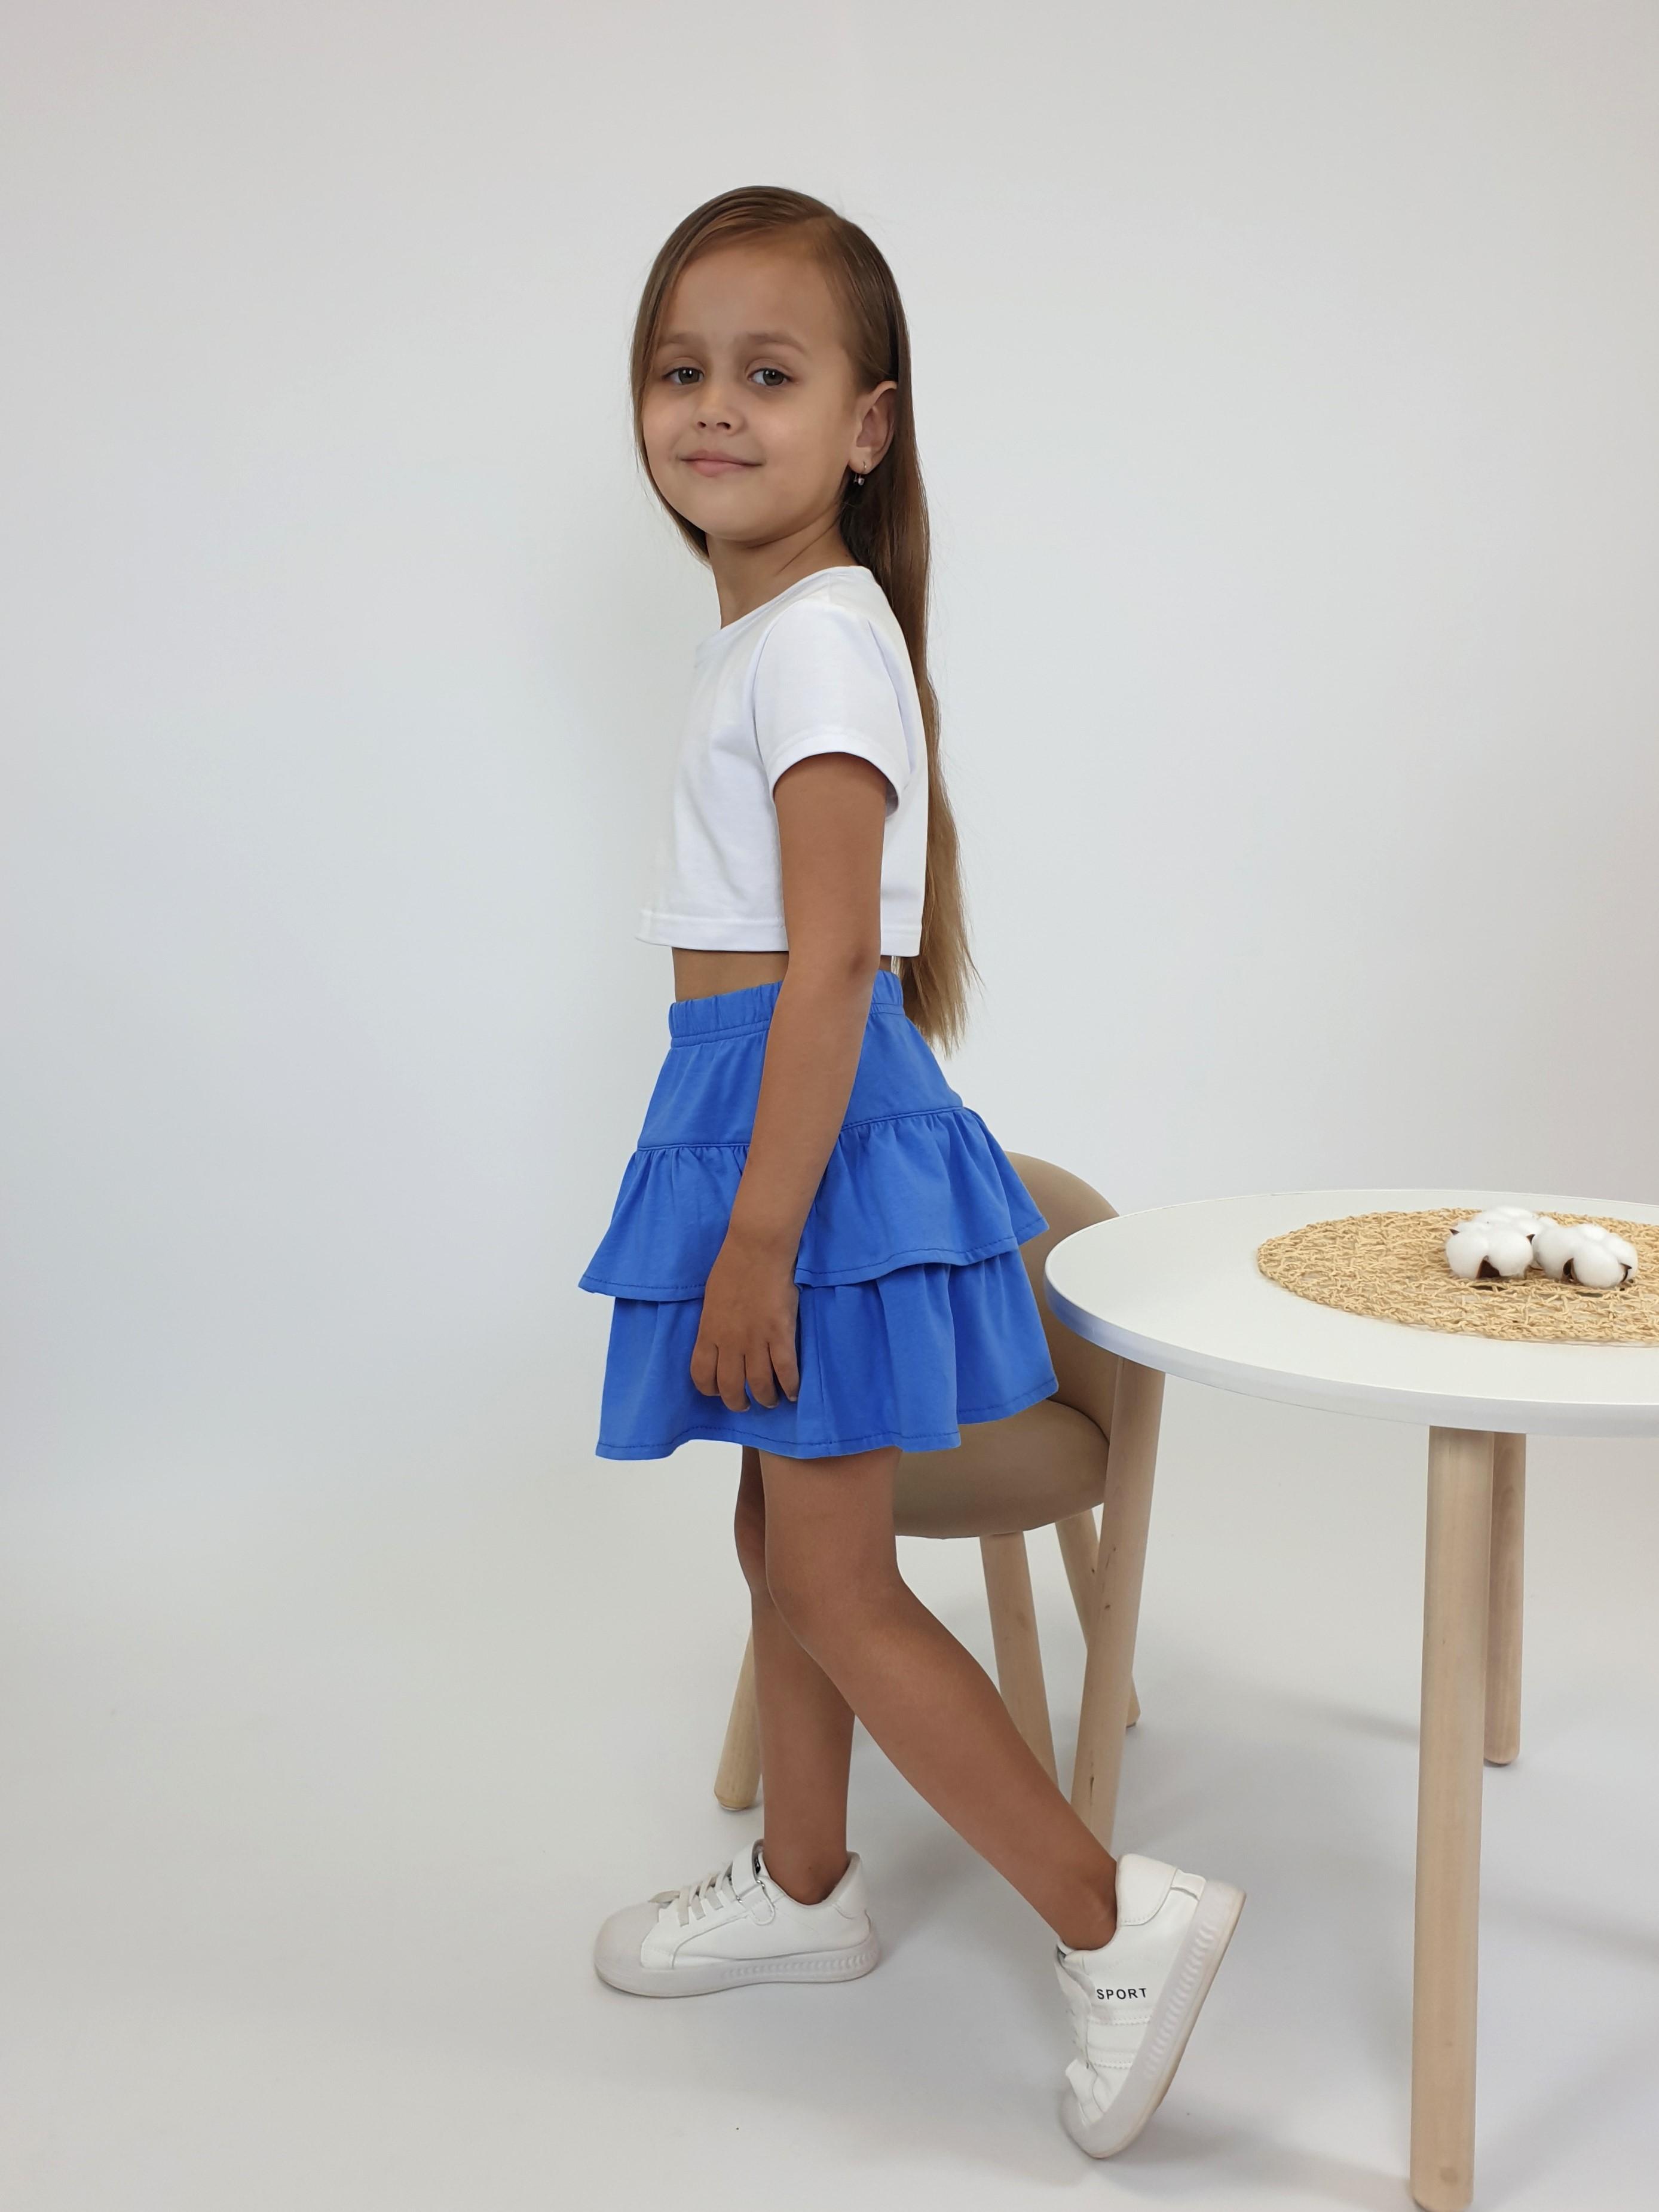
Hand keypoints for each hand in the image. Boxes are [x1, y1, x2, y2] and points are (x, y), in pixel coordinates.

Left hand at [690, 1231, 800, 1411]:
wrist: (757, 1249)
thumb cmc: (732, 1267)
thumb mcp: (711, 1299)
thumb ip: (714, 1324)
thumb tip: (719, 1341)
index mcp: (708, 1332)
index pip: (701, 1374)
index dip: (709, 1389)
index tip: (717, 1390)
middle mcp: (729, 1342)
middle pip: (730, 1386)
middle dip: (737, 1402)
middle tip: (745, 1404)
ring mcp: (755, 1339)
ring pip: (759, 1383)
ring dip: (765, 1398)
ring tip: (770, 1400)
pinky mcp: (780, 1333)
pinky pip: (785, 1370)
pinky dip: (790, 1386)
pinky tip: (793, 1393)